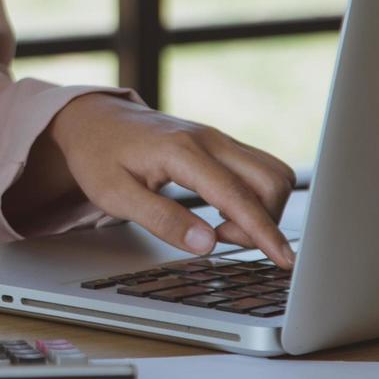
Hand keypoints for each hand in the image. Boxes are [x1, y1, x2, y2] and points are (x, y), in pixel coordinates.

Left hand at [49, 93, 297, 267]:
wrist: (94, 118)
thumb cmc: (98, 155)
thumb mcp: (114, 195)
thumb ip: (162, 219)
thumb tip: (207, 244)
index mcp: (181, 151)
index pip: (237, 196)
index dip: (263, 231)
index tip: (283, 260)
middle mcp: (208, 139)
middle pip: (270, 180)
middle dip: (263, 221)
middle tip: (222, 240)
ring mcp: (218, 138)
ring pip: (272, 172)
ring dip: (262, 208)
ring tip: (221, 227)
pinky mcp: (221, 144)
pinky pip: (259, 168)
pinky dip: (255, 196)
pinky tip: (223, 212)